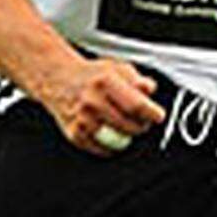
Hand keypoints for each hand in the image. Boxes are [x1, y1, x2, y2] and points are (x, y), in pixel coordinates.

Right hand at [50, 57, 165, 155]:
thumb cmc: (91, 75)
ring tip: (127, 127)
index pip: (137, 105)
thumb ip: (137, 79)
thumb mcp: (117, 68)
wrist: (58, 79)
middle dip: (142, 126)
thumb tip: (150, 89)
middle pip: (129, 125)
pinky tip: (112, 135)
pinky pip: (101, 148)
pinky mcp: (75, 133)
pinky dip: (110, 145)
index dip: (152, 114)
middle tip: (143, 121)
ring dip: (127, 137)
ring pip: (117, 139)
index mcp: (105, 82)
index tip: (158, 116)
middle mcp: (93, 101)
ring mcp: (83, 119)